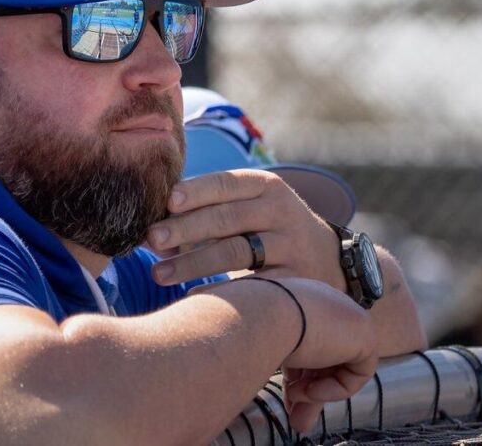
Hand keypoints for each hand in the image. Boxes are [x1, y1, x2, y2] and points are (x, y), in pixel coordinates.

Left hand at [148, 169, 344, 290]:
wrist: (329, 262)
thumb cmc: (269, 231)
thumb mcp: (251, 208)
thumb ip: (209, 211)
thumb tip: (153, 230)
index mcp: (266, 186)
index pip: (227, 183)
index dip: (196, 191)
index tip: (168, 202)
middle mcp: (281, 211)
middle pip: (227, 218)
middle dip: (185, 228)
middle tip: (152, 238)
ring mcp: (290, 246)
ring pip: (235, 252)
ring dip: (192, 263)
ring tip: (158, 274)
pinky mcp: (294, 279)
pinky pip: (250, 286)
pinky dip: (218, 292)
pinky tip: (190, 297)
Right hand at [272, 277, 377, 432]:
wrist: (263, 315)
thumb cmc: (253, 326)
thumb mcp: (269, 344)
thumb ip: (286, 363)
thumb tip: (289, 386)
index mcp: (303, 298)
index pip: (310, 341)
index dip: (299, 372)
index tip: (286, 394)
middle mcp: (328, 302)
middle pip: (327, 356)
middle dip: (311, 391)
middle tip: (296, 420)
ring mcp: (349, 316)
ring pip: (340, 367)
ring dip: (318, 394)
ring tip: (296, 411)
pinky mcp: (365, 334)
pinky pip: (357, 373)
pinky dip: (334, 389)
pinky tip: (311, 391)